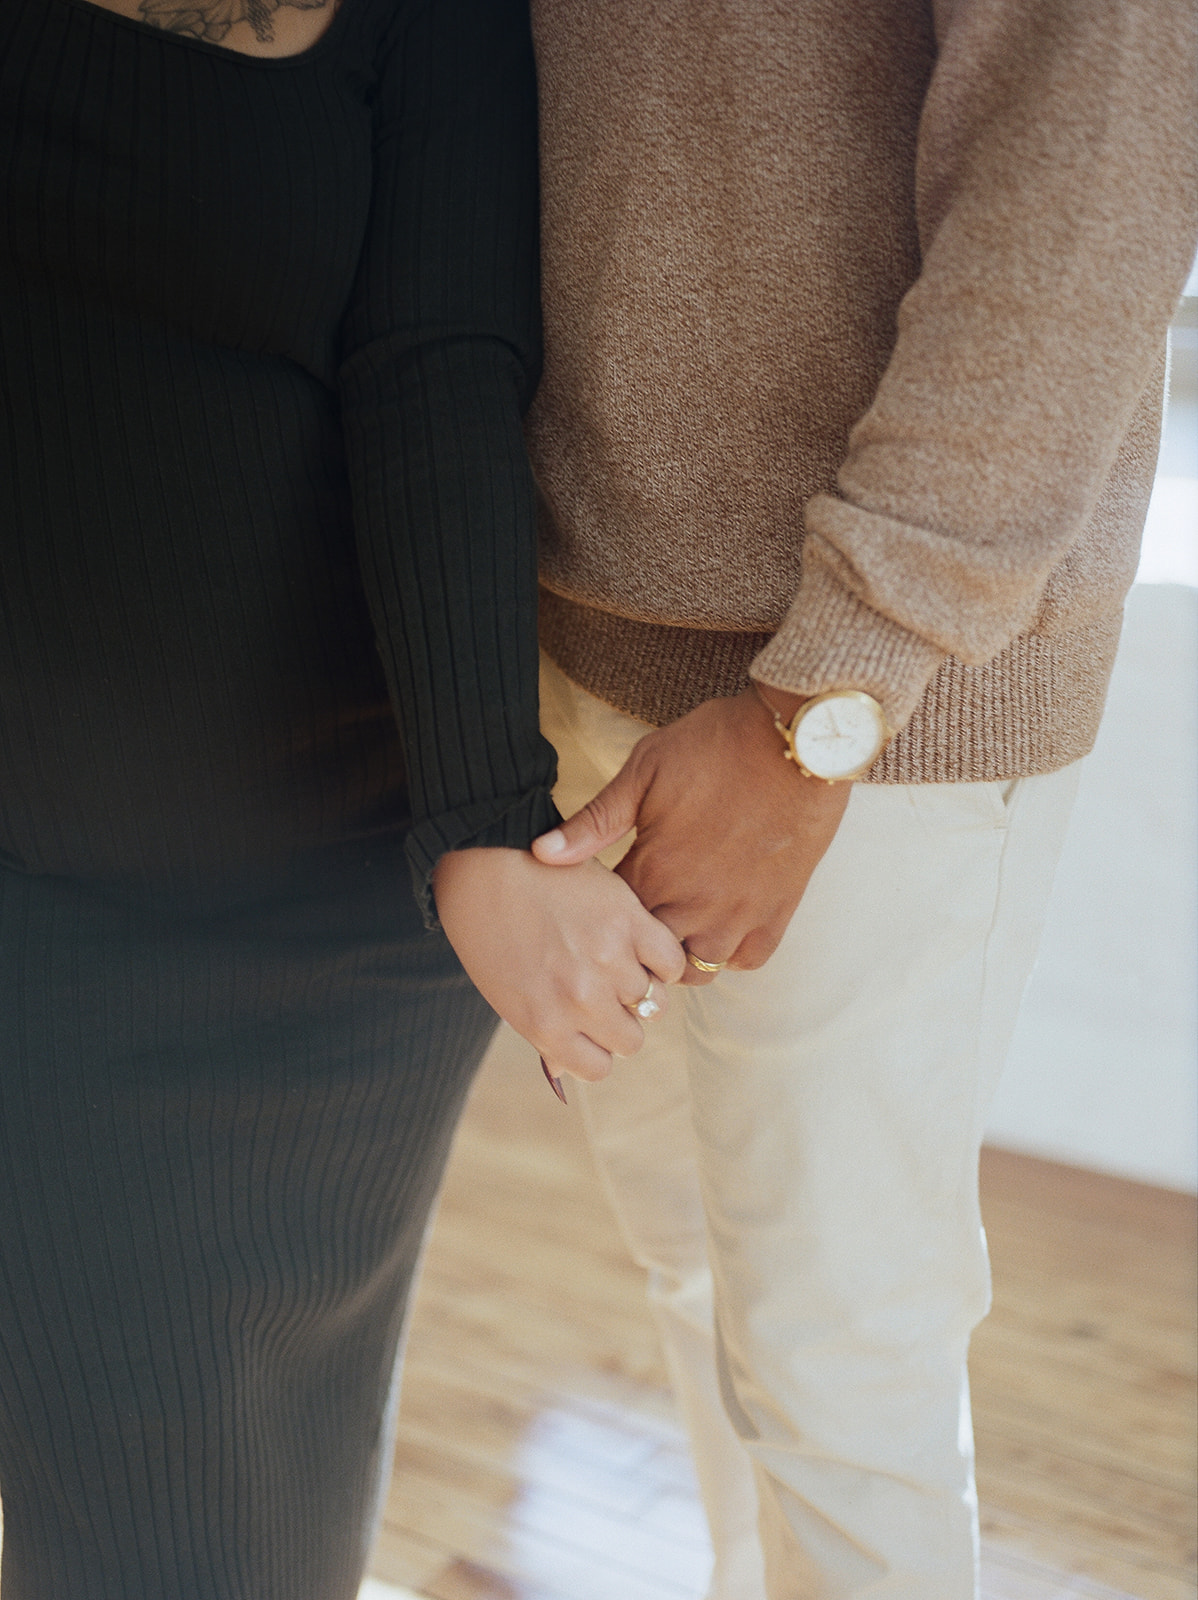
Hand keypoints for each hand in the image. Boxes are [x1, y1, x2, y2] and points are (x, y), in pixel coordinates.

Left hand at [433, 848, 685, 1080]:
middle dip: (618, 1021)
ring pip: (652, 1002)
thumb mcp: (505, 997)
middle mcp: (580, 1000)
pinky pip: (670, 961)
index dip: (595, 1048)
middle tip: (602, 992)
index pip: (598, 1068)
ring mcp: (608, 959)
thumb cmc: (488, 931)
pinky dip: (661, 960)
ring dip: (638, 986)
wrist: (486, 863)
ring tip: (616, 962)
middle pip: (630, 1040)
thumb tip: (565, 1073)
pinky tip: (641, 949)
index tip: (589, 1028)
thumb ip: (543, 1036)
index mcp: (545, 1026)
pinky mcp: (629, 920)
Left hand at [531, 689, 850, 982]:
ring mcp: (738, 914)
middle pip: (646, 958)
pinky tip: (718, 925)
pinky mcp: (777, 911)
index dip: (600, 917)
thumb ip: (593, 820)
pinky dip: (730, 952)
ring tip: (674, 925)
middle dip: (634, 946)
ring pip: (696, 969)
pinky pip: (746, 960)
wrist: (796, 740)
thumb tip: (539, 852)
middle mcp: (693, 905)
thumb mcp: (645, 770)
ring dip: (680, 953)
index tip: (599, 903)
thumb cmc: (716, 745)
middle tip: (633, 921)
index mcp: (653, 871)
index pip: (609, 924)